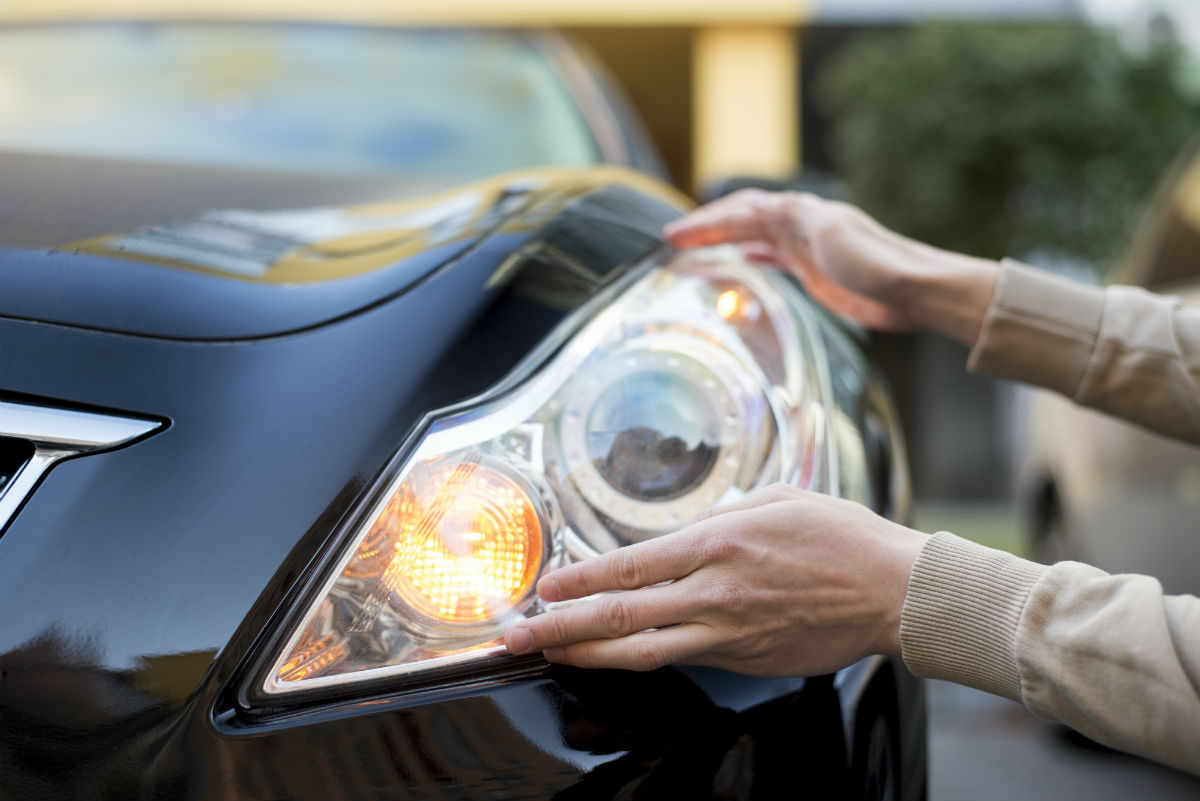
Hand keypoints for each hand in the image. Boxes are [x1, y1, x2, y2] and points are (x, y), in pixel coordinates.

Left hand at [504, 484, 930, 675]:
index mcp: (719, 542)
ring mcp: (728, 632)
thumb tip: (686, 534)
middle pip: (621, 615)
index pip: (630, 564)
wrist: (895, 592)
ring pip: (643, 652)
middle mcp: (714, 591)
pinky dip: (644, 658)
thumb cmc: (841, 536)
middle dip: (561, 627)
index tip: (544, 587)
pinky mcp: (744, 659)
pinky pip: (684, 659)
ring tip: (551, 655)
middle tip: (518, 636)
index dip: (579, 578)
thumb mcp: (777, 500)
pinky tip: (619, 656)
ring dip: (590, 654)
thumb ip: (722, 516)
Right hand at [664, 190, 998, 346]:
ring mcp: (806, 248)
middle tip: (672, 240)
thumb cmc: (877, 263)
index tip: (673, 234)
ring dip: (722, 240)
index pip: (742, 211)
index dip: (706, 221)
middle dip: (706, 227)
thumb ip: (794, 219)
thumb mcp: (832, 234)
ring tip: (692, 249)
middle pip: (742, 220)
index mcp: (800, 213)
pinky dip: (748, 258)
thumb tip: (754, 207)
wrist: (914, 290)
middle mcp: (800, 226)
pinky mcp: (815, 272)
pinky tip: (737, 265)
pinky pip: (771, 258)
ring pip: (753, 238)